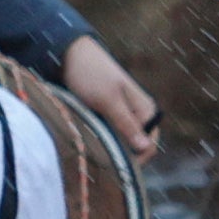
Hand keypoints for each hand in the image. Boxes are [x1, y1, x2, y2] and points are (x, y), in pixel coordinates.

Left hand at [56, 36, 161, 157]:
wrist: (69, 54)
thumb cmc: (90, 74)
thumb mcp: (108, 100)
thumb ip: (126, 123)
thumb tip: (146, 147)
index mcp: (145, 110)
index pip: (149, 145)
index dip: (136, 159)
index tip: (114, 164)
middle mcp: (138, 114)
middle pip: (136, 147)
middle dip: (121, 155)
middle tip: (99, 157)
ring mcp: (123, 115)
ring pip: (122, 142)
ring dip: (110, 148)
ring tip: (92, 148)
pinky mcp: (108, 115)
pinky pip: (110, 135)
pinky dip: (102, 140)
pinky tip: (89, 140)